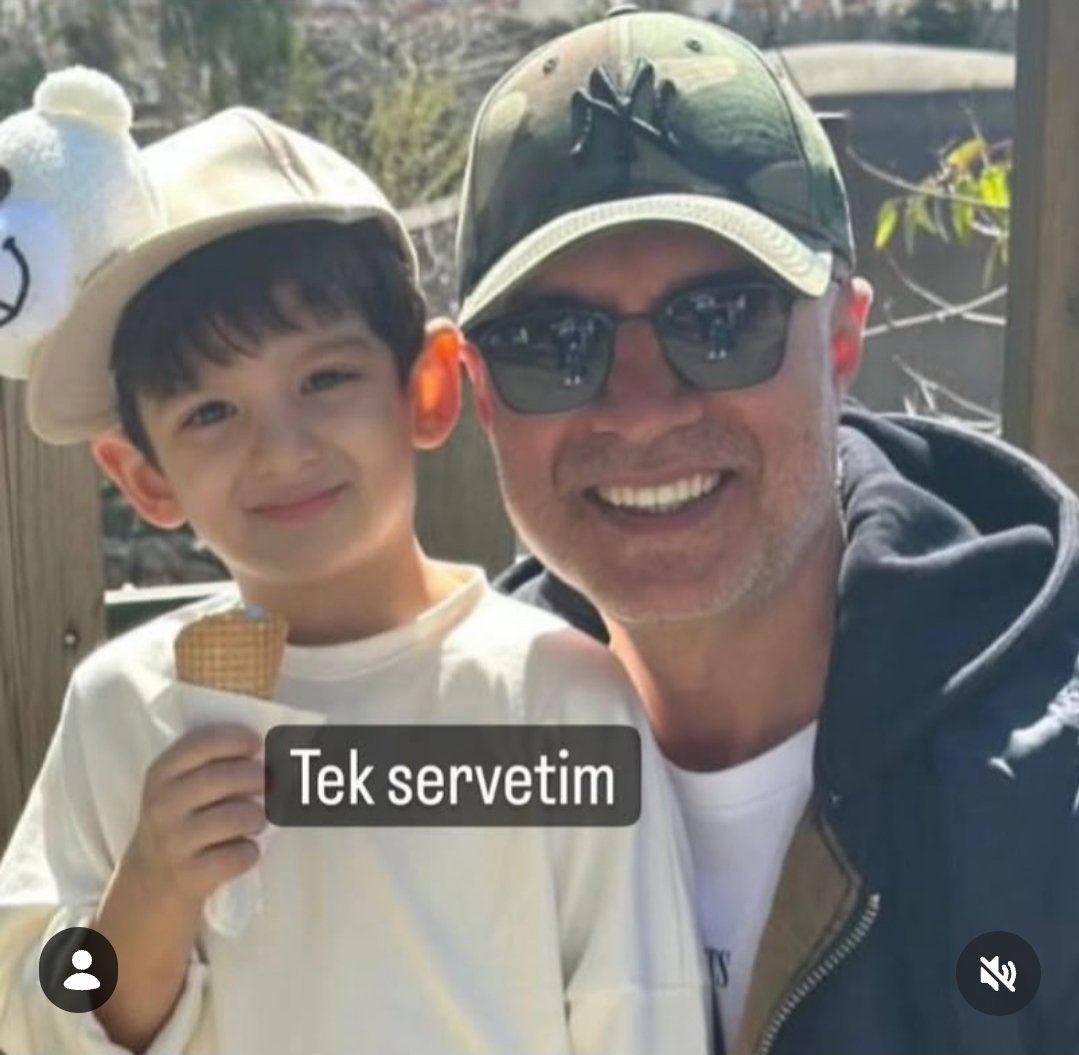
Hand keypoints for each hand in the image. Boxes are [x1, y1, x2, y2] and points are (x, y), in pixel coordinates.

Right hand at [122, 723, 265, 911]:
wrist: (148, 884)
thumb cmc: (179, 822)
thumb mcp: (178, 788)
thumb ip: (211, 764)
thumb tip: (265, 749)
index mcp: (161, 774)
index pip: (200, 744)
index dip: (235, 739)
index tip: (257, 744)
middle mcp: (163, 805)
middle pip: (223, 778)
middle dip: (256, 777)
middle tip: (268, 782)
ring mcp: (174, 842)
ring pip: (235, 817)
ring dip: (257, 817)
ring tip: (256, 820)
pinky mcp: (189, 876)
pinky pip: (236, 856)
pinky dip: (249, 852)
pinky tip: (245, 850)